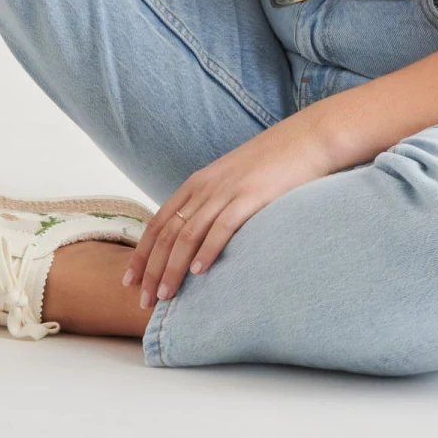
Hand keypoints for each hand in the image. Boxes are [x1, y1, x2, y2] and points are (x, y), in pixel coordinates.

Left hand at [125, 114, 335, 307]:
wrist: (307, 138)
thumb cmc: (272, 165)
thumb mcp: (233, 180)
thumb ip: (214, 203)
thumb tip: (200, 237)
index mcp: (197, 183)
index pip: (158, 222)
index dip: (141, 253)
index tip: (129, 280)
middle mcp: (205, 187)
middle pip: (168, 233)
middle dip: (152, 269)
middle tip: (143, 299)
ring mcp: (227, 191)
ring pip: (188, 234)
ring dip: (173, 268)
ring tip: (165, 296)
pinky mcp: (251, 197)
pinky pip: (222, 227)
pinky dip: (207, 251)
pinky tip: (198, 272)